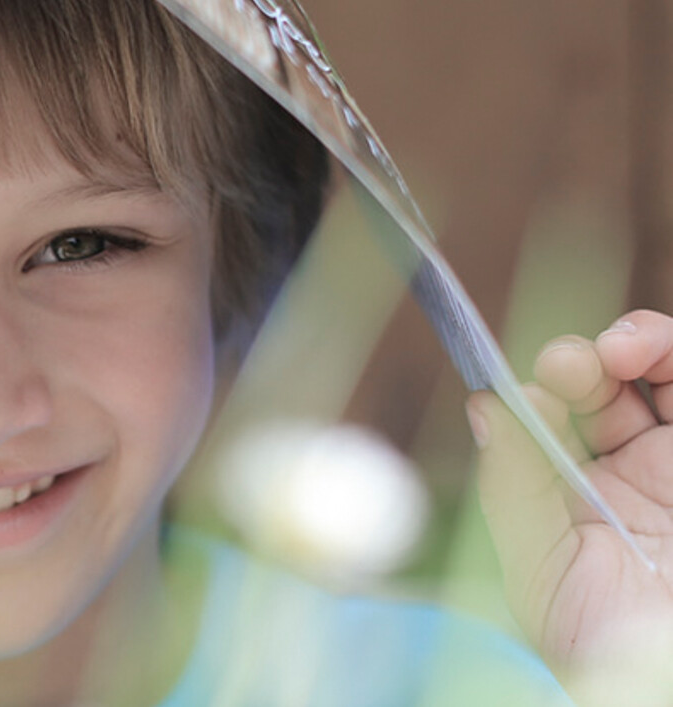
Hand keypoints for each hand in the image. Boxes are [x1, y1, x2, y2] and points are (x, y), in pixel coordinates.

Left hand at [471, 310, 672, 701]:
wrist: (662, 676)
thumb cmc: (600, 636)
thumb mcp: (541, 568)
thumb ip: (514, 489)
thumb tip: (483, 409)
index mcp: (569, 495)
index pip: (543, 422)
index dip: (526, 394)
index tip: (509, 391)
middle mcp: (625, 471)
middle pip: (598, 386)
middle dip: (574, 361)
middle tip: (564, 366)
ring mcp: (672, 462)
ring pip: (657, 373)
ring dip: (632, 342)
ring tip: (613, 351)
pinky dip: (668, 352)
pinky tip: (643, 355)